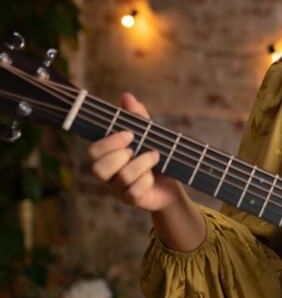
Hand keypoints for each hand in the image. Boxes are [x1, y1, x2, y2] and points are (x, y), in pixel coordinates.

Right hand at [88, 92, 181, 212]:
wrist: (172, 181)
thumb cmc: (154, 155)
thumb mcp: (148, 133)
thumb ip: (137, 117)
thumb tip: (126, 96)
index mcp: (107, 156)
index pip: (93, 151)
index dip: (109, 143)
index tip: (129, 134)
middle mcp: (108, 175)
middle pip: (98, 168)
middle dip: (120, 155)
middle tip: (137, 148)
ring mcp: (118, 190)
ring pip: (121, 178)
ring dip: (141, 164)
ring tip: (154, 157)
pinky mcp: (132, 200)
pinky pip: (134, 192)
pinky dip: (147, 181)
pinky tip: (154, 176)